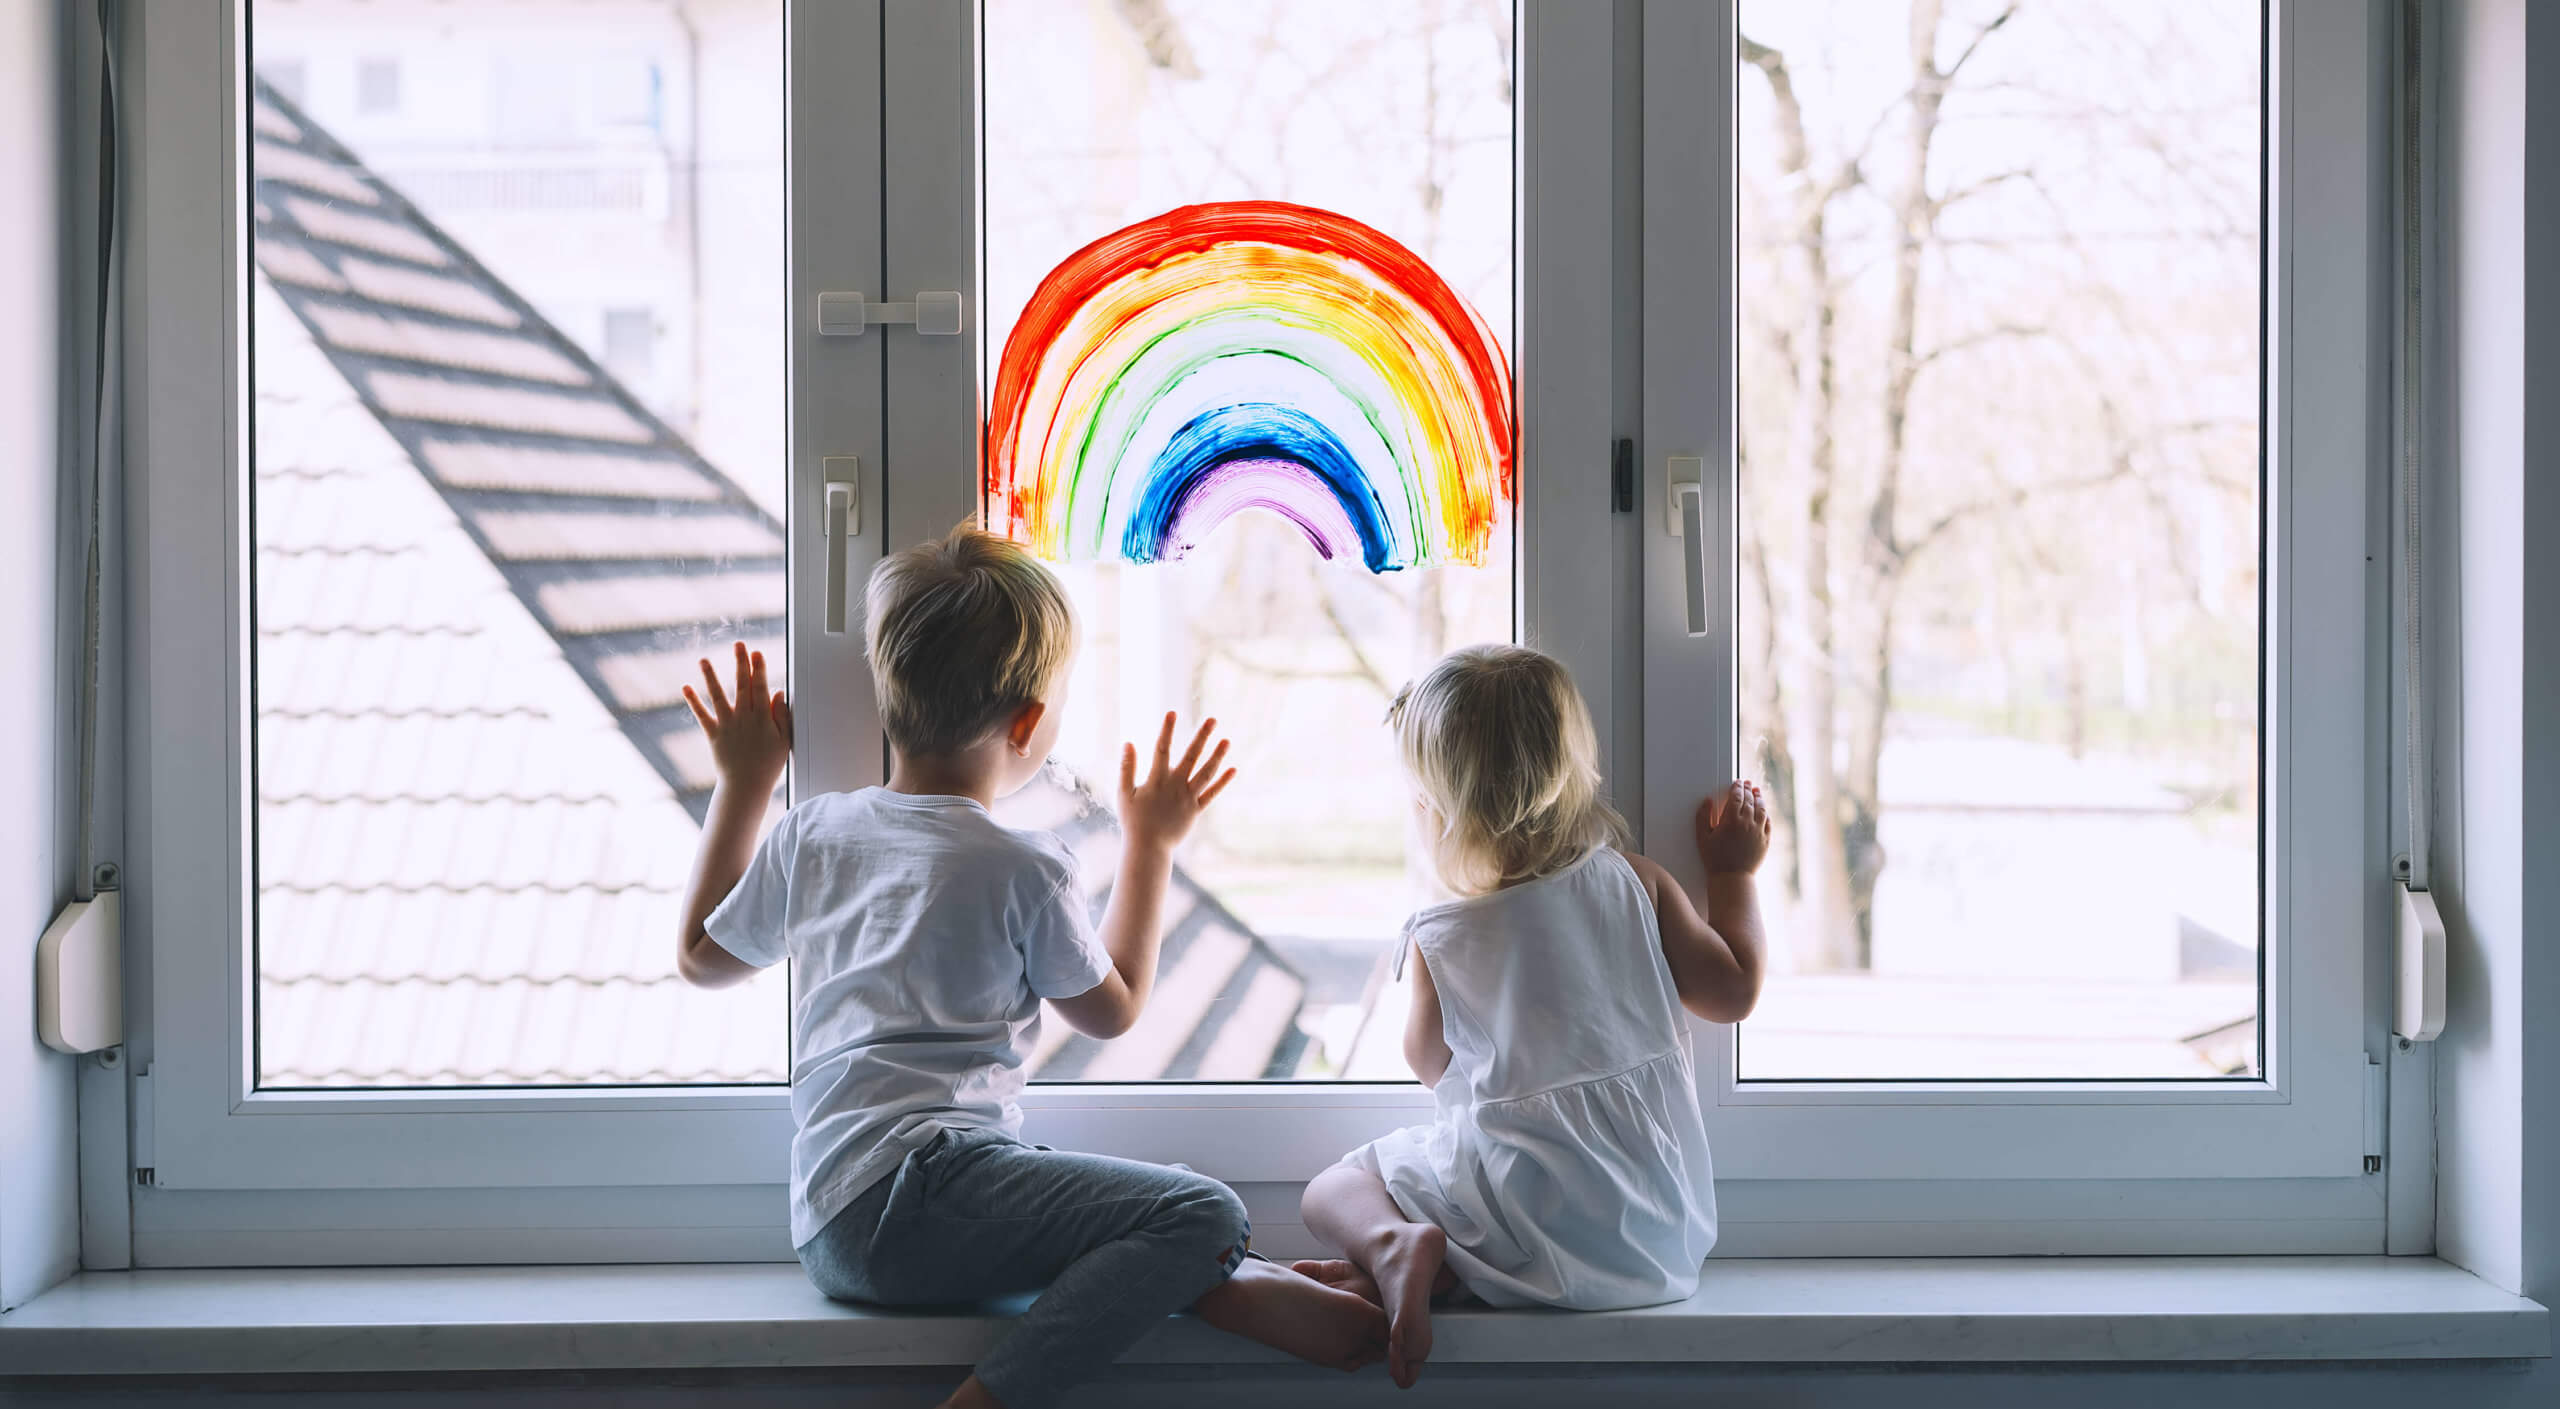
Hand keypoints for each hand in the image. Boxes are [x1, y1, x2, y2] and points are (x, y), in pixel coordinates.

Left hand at [684, 642, 792, 795]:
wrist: (746, 786)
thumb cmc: (768, 765)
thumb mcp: (784, 740)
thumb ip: (781, 715)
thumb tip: (778, 692)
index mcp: (762, 718)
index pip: (761, 687)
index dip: (759, 669)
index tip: (757, 653)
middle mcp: (743, 718)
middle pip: (742, 685)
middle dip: (741, 663)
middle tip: (739, 644)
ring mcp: (727, 725)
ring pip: (718, 695)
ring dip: (710, 676)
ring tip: (704, 660)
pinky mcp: (713, 734)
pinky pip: (702, 715)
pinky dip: (693, 701)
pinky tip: (686, 687)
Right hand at [1119, 712, 1235, 855]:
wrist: (1148, 847)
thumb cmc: (1133, 820)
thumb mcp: (1124, 793)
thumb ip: (1126, 767)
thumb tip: (1128, 743)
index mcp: (1157, 779)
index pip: (1162, 748)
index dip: (1167, 730)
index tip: (1172, 713)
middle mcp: (1175, 786)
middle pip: (1191, 756)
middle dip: (1202, 737)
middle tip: (1212, 720)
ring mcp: (1188, 798)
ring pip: (1206, 773)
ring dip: (1217, 756)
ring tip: (1227, 740)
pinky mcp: (1196, 810)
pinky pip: (1212, 794)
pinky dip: (1222, 782)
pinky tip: (1232, 769)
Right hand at [1696, 780, 1770, 875]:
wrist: (1732, 877)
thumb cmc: (1715, 859)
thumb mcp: (1702, 837)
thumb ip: (1702, 816)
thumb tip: (1707, 801)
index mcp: (1731, 820)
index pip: (1737, 796)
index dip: (1737, 787)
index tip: (1737, 782)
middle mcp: (1747, 823)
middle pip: (1750, 800)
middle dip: (1748, 790)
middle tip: (1747, 784)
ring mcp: (1758, 831)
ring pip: (1762, 809)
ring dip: (1759, 798)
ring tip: (1757, 792)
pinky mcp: (1765, 840)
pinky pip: (1768, 822)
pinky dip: (1766, 814)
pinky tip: (1763, 811)